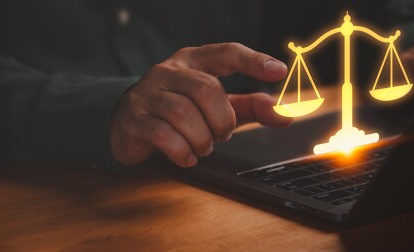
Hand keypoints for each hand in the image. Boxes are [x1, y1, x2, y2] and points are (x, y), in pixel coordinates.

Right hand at [110, 43, 292, 166]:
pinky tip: (188, 156)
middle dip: (222, 120)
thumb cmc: (180, 112)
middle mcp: (169, 72)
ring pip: (184, 113)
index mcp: (194, 61)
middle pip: (206, 89)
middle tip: (222, 135)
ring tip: (203, 147)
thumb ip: (250, 107)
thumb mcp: (217, 106)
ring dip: (202, 138)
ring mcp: (148, 94)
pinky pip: (164, 136)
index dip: (253, 61)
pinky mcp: (135, 120)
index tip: (279, 71)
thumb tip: (286, 114)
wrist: (127, 126)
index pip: (227, 52)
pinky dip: (183, 151)